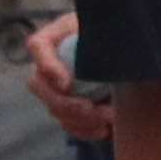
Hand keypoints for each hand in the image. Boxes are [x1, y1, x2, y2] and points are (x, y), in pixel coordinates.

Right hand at [25, 11, 116, 151]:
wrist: (122, 48)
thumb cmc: (112, 32)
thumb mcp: (106, 29)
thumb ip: (101, 34)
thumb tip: (105, 44)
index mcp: (53, 37)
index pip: (38, 46)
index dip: (48, 67)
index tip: (67, 84)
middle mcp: (47, 63)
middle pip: (39, 85)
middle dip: (64, 102)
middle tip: (89, 109)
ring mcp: (56, 88)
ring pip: (55, 109)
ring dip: (80, 120)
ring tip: (108, 119)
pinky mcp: (70, 106)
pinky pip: (68, 123)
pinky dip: (84, 130)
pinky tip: (104, 130)